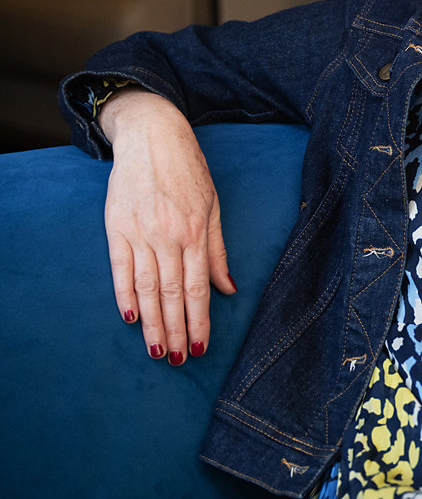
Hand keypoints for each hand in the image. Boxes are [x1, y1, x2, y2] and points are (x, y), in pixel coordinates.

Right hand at [99, 87, 235, 363]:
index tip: (202, 346)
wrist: (153, 138)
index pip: (197, 287)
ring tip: (158, 350)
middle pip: (171, 293)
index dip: (200, 319)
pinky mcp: (117, 227)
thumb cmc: (189, 173)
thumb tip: (229, 289)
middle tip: (179, 360)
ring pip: (145, 287)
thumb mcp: (213, 208)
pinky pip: (120, 268)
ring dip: (152, 322)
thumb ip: (217, 251)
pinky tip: (130, 318)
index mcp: (195, 233)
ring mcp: (140, 233)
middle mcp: (168, 236)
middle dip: (177, 330)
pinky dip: (124, 295)